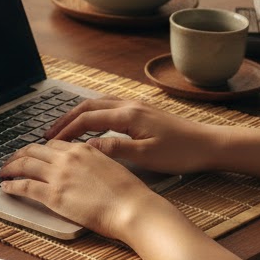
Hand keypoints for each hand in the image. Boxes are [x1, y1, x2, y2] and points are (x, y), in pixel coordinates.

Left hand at [0, 139, 184, 242]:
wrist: (134, 209)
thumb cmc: (129, 194)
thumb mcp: (110, 167)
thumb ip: (92, 162)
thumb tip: (84, 168)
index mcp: (83, 149)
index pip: (52, 145)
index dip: (39, 150)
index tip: (32, 155)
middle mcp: (67, 158)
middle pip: (33, 151)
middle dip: (18, 155)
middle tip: (11, 162)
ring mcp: (59, 175)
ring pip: (24, 165)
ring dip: (10, 168)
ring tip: (3, 173)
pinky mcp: (53, 195)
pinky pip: (24, 186)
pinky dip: (12, 185)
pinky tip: (6, 187)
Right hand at [44, 98, 225, 175]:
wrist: (210, 144)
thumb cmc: (181, 152)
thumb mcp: (147, 156)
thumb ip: (115, 149)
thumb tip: (87, 146)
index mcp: (128, 115)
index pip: (86, 119)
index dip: (66, 130)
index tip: (51, 143)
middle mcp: (129, 105)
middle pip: (87, 106)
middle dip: (65, 119)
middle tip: (49, 134)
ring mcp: (136, 106)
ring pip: (97, 103)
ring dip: (77, 114)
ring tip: (63, 127)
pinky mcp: (142, 110)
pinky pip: (108, 105)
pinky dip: (92, 112)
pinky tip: (90, 122)